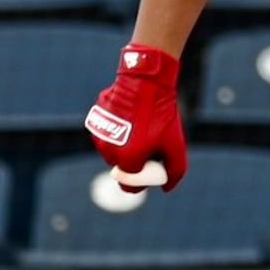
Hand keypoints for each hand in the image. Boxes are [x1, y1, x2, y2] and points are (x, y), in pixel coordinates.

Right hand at [86, 43, 187, 192]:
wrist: (145, 82)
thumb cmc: (161, 115)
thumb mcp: (175, 144)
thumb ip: (175, 170)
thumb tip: (166, 187)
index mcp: (126, 160)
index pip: (130, 186)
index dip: (144, 180)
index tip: (154, 165)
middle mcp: (107, 151)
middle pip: (122, 167)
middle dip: (135, 161)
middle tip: (151, 143)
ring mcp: (98, 135)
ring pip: (112, 151)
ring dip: (125, 146)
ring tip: (141, 127)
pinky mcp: (94, 121)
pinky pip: (106, 133)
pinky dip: (117, 130)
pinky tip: (130, 117)